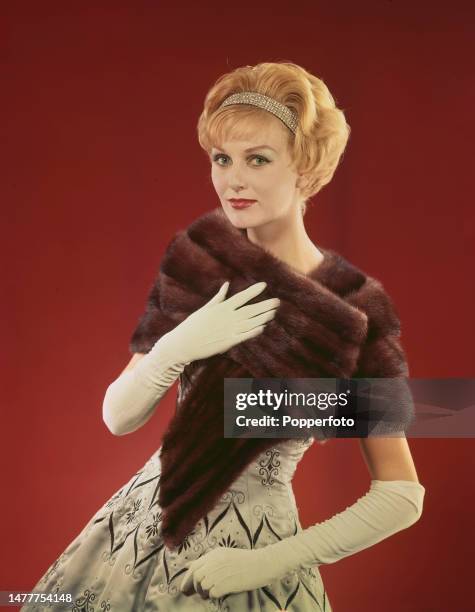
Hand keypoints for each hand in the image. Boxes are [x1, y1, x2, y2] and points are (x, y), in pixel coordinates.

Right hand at [159, 281, 279, 364]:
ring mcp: (228, 330)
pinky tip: (263, 327)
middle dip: (265, 305)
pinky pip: (244, 336)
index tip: (264, 285)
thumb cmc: (193, 325)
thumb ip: (218, 298)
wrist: (183, 344)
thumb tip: (226, 285)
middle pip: (250, 310)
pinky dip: (254, 331)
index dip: (253, 291)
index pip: (241, 297)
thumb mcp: (205, 309)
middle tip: (277, 301)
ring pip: (250, 322)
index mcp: (221, 308)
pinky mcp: (228, 342)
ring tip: (273, 312)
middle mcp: (227, 318)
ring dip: (263, 317)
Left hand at [179, 546, 287, 598]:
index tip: (184, 588)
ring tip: (210, 593)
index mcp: (214, 554)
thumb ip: (208, 561)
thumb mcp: (225, 555)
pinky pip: (212, 593)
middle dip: (193, 587)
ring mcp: (220, 572)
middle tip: (194, 594)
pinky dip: (213, 595)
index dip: (187, 579)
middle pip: (196, 577)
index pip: (194, 566)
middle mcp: (215, 562)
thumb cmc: (245, 561)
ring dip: (204, 592)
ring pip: (203, 586)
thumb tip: (188, 565)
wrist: (263, 563)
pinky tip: (220, 593)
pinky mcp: (226, 583)